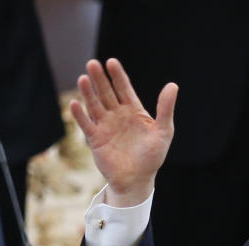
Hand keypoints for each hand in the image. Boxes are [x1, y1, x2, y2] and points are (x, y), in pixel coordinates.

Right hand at [69, 58, 177, 206]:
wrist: (138, 180)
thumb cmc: (152, 157)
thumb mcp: (163, 131)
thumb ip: (165, 108)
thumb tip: (172, 85)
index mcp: (134, 110)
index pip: (124, 88)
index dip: (117, 76)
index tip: (111, 62)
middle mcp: (117, 115)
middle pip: (106, 92)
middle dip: (100, 79)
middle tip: (93, 63)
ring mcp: (105, 126)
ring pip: (95, 105)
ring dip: (88, 92)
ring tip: (83, 78)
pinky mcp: (95, 139)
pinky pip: (86, 124)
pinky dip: (80, 115)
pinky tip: (75, 103)